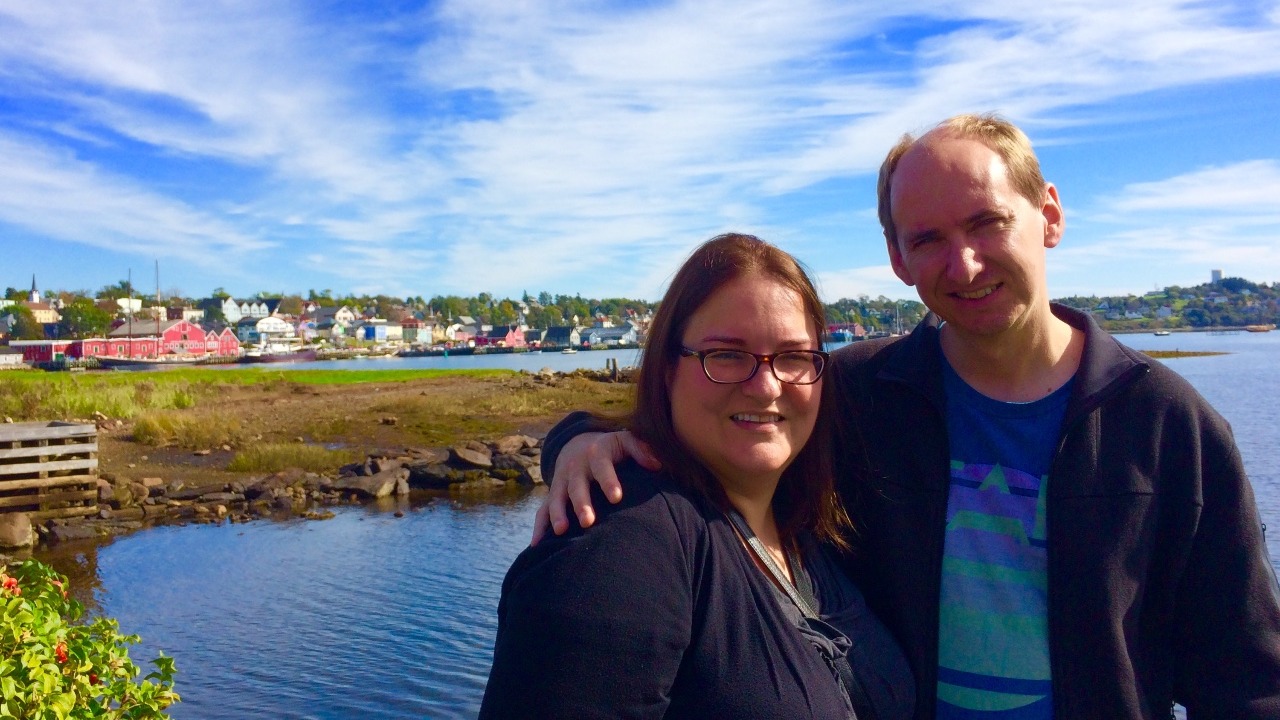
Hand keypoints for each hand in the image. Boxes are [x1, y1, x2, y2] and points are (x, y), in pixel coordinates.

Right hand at [531, 430, 660, 544]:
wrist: (577, 444)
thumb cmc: (610, 448)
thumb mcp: (625, 440)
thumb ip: (641, 449)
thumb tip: (657, 464)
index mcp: (596, 454)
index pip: (602, 467)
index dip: (608, 481)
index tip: (616, 498)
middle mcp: (575, 467)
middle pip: (577, 486)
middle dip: (581, 503)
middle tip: (588, 521)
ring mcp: (562, 481)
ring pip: (557, 497)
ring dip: (558, 514)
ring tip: (562, 531)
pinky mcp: (553, 494)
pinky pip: (543, 510)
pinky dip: (539, 526)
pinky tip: (538, 545)